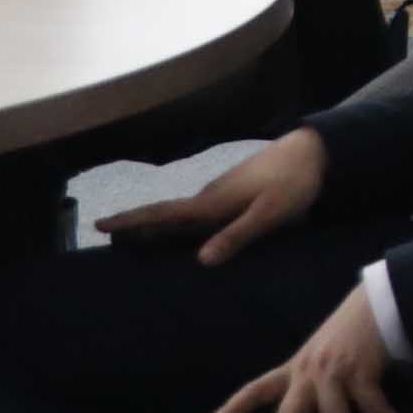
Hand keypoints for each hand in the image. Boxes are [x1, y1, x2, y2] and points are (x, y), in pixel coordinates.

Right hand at [103, 126, 333, 262]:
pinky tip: (181, 233)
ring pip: (181, 215)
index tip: (99, 223)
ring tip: (133, 241)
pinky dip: (180, 222)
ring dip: (157, 226)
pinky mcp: (232, 194)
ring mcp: (220, 193)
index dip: (131, 220)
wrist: (313, 151)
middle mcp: (209, 197)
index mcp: (212, 203)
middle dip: (135, 227)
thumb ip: (237, 235)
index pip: (162, 214)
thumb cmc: (294, 184)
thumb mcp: (269, 214)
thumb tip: (200, 261)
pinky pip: (198, 213)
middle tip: (106, 239)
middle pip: (164, 216)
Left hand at [199, 278, 412, 412]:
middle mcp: (308, 373)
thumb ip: (309, 379)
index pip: (254, 389)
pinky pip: (376, 409)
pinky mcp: (363, 370)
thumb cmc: (348, 332)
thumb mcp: (319, 353)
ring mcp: (335, 372)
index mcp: (294, 369)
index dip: (230, 410)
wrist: (376, 299)